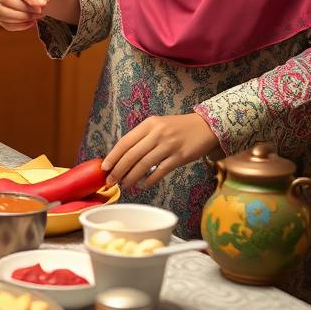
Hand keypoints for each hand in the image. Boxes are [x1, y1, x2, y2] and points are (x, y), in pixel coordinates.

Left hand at [102, 113, 218, 189]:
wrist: (205, 126)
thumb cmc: (178, 127)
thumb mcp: (158, 125)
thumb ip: (142, 137)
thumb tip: (123, 156)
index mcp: (148, 124)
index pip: (125, 142)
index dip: (113, 156)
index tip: (104, 167)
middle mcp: (157, 133)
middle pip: (132, 155)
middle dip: (119, 170)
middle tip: (111, 181)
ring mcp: (169, 145)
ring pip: (144, 164)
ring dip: (132, 177)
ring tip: (125, 185)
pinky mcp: (180, 157)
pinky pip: (160, 171)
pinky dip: (149, 179)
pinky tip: (143, 185)